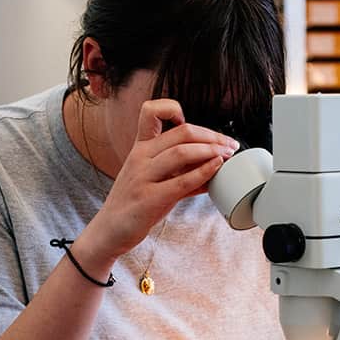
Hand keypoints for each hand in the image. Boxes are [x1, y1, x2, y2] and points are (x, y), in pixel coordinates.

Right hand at [94, 99, 238, 257]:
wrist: (109, 231)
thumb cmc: (134, 204)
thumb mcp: (154, 179)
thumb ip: (181, 170)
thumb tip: (213, 167)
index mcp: (140, 148)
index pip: (150, 112)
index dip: (172, 109)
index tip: (191, 122)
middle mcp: (139, 157)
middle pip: (181, 132)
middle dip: (211, 136)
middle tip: (229, 144)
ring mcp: (142, 177)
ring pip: (182, 152)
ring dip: (211, 151)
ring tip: (227, 155)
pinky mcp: (149, 199)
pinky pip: (182, 181)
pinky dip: (204, 172)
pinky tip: (217, 169)